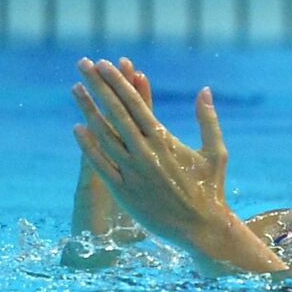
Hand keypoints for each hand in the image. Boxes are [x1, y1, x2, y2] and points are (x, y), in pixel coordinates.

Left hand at [71, 58, 234, 261]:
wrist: (202, 228)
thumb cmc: (211, 188)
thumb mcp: (216, 151)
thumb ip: (208, 119)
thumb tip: (205, 90)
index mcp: (166, 140)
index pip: (136, 103)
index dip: (118, 82)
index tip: (105, 64)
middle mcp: (146, 152)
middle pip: (116, 112)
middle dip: (98, 86)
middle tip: (83, 64)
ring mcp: (133, 172)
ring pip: (104, 135)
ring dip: (88, 110)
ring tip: (74, 89)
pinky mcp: (124, 192)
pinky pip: (101, 165)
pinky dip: (88, 146)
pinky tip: (76, 128)